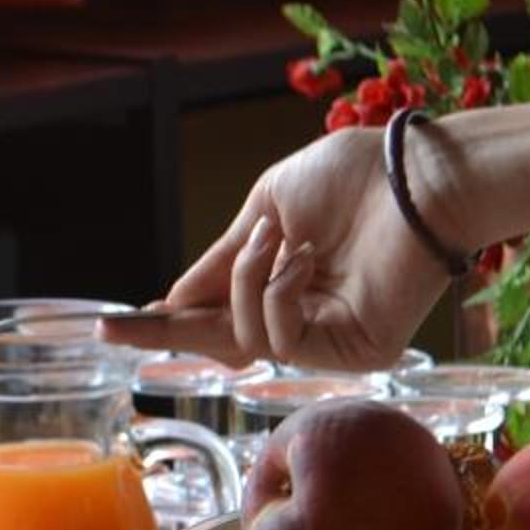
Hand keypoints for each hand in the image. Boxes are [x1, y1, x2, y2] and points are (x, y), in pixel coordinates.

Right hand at [104, 126, 456, 369]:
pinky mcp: (354, 353)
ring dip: (243, 283)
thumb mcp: (268, 205)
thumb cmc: (355, 177)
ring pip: (245, 340)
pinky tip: (299, 258)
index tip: (114, 328)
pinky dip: (276, 294)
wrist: (416, 178)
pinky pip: (282, 339)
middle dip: (168, 333)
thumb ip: (223, 257)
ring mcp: (330, 339)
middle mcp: (306, 316)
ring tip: (274, 238)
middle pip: (221, 342)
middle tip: (112, 333)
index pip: (218, 311)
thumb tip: (175, 300)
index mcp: (285, 280)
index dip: (170, 319)